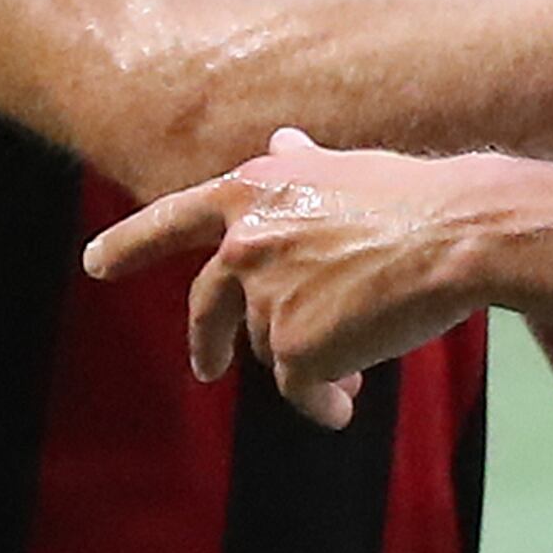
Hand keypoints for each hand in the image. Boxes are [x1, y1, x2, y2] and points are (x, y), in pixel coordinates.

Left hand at [83, 131, 511, 428]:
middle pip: (210, 307)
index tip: (94, 264)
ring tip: (357, 359)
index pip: (171, 220)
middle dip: (208, 342)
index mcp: (249, 194)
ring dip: (307, 361)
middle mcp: (242, 244)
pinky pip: (301, 390)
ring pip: (273, 348)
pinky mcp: (295, 350)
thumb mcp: (343, 169)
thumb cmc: (413, 199)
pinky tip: (343, 409)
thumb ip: (299, 169)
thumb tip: (282, 143)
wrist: (457, 234)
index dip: (129, 244)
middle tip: (209, 366)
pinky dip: (320, 404)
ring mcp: (264, 299)